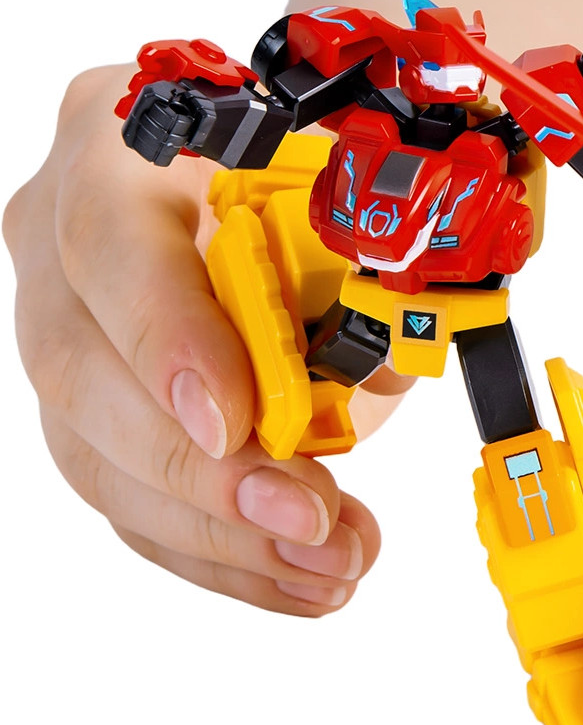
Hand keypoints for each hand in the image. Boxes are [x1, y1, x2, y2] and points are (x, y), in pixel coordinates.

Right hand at [5, 66, 405, 613]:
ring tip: (327, 570)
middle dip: (205, 473)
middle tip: (308, 521)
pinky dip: (212, 547)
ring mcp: (61, 321)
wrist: (228, 153)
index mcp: (120, 147)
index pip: (110, 242)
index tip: (237, 426)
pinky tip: (290, 578)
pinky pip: (125, 490)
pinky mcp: (86, 398)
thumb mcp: (326, 172)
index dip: (168, 342)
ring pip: (97, 454)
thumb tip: (380, 369)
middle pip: (87, 375)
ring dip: (218, 533)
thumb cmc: (283, 152)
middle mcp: (62, 237)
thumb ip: (351, 254)